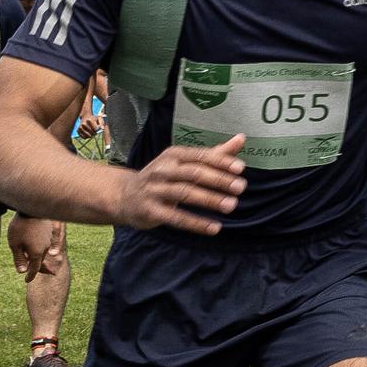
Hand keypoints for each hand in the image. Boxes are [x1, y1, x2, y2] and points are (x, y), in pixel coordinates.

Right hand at [124, 135, 249, 234]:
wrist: (125, 196)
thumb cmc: (163, 177)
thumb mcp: (185, 162)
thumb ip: (214, 154)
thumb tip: (241, 139)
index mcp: (173, 155)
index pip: (199, 156)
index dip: (220, 162)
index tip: (240, 168)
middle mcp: (163, 170)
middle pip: (193, 173)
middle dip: (218, 180)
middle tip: (240, 187)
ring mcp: (155, 190)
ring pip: (185, 193)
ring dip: (209, 199)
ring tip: (231, 206)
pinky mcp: (150, 210)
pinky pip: (176, 217)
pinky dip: (196, 223)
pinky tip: (214, 228)